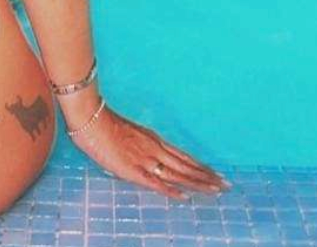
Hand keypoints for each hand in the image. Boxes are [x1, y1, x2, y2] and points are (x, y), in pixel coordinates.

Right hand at [66, 100, 230, 199]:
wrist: (90, 119)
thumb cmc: (105, 125)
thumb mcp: (130, 134)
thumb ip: (142, 146)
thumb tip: (148, 158)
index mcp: (154, 140)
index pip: (183, 157)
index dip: (200, 167)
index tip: (216, 175)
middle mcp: (155, 150)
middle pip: (186, 166)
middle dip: (207, 177)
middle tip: (226, 185)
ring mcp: (145, 160)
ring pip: (177, 174)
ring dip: (197, 183)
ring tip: (216, 190)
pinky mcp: (133, 169)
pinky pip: (156, 183)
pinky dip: (171, 190)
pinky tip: (184, 196)